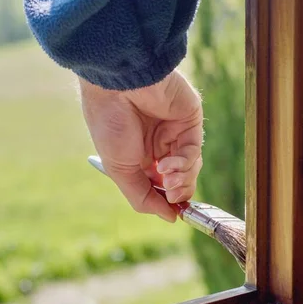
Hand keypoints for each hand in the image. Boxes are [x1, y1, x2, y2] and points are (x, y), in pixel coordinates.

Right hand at [80, 69, 203, 221]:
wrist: (115, 86)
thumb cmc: (109, 124)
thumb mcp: (120, 169)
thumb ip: (142, 197)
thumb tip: (169, 217)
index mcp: (139, 155)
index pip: (161, 185)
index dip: (167, 200)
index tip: (172, 213)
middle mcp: (159, 144)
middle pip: (180, 180)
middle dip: (177, 193)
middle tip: (170, 195)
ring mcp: (175, 131)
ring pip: (190, 169)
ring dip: (181, 181)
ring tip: (167, 180)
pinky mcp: (189, 120)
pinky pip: (193, 151)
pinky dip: (184, 164)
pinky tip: (167, 165)